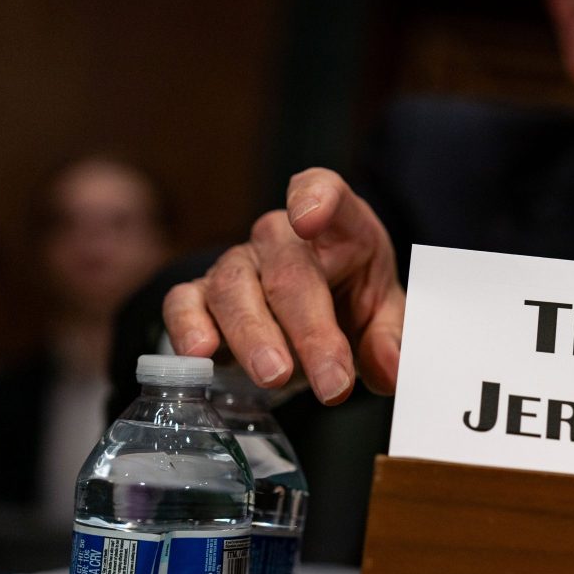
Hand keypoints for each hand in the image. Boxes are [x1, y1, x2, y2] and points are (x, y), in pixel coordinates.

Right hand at [162, 168, 404, 404]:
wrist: (311, 322)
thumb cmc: (350, 304)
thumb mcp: (383, 318)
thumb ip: (390, 340)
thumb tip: (391, 369)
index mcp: (337, 226)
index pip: (323, 190)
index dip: (313, 197)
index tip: (309, 219)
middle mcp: (280, 237)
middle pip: (288, 269)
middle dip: (310, 330)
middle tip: (330, 383)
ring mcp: (237, 263)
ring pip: (234, 287)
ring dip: (254, 336)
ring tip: (275, 377)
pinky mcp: (200, 296)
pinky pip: (183, 302)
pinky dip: (188, 327)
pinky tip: (201, 355)